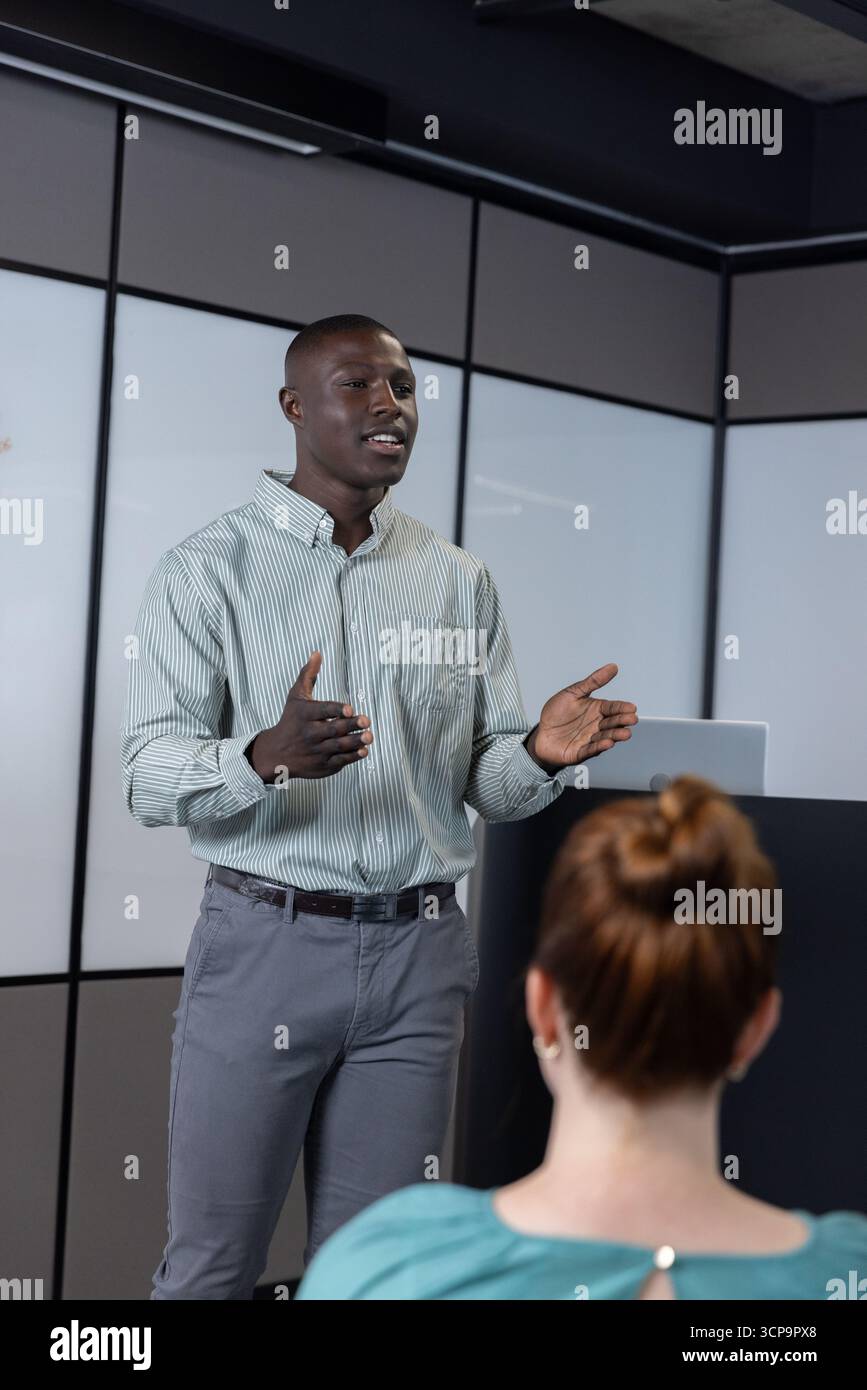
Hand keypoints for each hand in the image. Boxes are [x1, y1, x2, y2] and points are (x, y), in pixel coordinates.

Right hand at [246, 652, 372, 781]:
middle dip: (351, 725)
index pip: (323, 711)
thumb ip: (308, 676)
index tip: (351, 709)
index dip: (337, 710)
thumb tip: (317, 653)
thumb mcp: (295, 698)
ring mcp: (316, 750)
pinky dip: (352, 757)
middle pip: (334, 729)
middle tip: (366, 720)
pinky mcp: (322, 765)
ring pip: (339, 746)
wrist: (276, 754)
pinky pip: (340, 761)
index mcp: (304, 715)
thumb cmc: (290, 721)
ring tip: (369, 736)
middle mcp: (309, 733)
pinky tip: (364, 750)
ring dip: (356, 741)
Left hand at [527, 663, 636, 770]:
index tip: (632, 707)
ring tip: (625, 733)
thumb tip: (613, 667)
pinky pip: (591, 749)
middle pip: (612, 722)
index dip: (622, 707)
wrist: (540, 734)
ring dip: (616, 735)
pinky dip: (599, 747)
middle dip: (622, 721)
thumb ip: (593, 681)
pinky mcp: (581, 752)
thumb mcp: (573, 693)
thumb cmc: (556, 714)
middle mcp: (596, 725)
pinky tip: (607, 743)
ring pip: (606, 737)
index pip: (612, 707)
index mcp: (596, 710)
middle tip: (631, 719)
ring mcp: (590, 739)